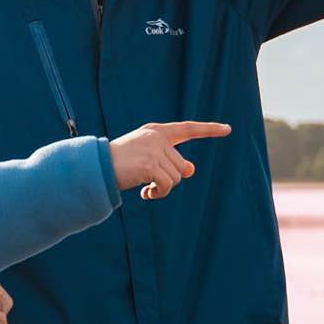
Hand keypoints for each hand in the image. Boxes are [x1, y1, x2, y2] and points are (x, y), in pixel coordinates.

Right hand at [110, 120, 233, 201]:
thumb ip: (168, 160)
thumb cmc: (119, 164)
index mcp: (156, 131)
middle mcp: (157, 137)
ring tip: (146, 188)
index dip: (208, 130)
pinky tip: (146, 194)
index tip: (227, 129)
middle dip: (169, 178)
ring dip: (164, 188)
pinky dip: (159, 193)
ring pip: (177, 177)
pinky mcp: (150, 164)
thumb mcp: (146, 158)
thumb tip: (191, 170)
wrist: (96, 167)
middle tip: (150, 184)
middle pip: (182, 165)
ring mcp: (154, 149)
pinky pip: (167, 185)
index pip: (187, 129)